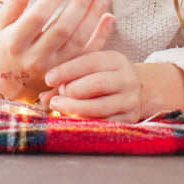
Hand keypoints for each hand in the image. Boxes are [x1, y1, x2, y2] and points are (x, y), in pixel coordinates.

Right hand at [0, 0, 113, 103]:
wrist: (11, 87)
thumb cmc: (7, 47)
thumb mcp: (3, 24)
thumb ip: (15, 0)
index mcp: (15, 43)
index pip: (37, 17)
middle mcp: (35, 59)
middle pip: (62, 29)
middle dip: (79, 5)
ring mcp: (54, 70)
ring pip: (78, 42)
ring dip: (93, 17)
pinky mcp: (69, 76)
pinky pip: (89, 55)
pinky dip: (101, 36)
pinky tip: (109, 17)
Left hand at [38, 54, 183, 122]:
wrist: (140, 90)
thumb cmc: (105, 76)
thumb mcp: (93, 68)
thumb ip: (69, 77)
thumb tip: (43, 96)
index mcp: (115, 60)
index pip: (89, 62)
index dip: (67, 70)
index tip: (48, 78)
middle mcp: (126, 78)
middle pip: (97, 84)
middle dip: (71, 91)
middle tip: (53, 97)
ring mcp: (129, 100)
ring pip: (100, 106)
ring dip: (75, 108)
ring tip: (58, 107)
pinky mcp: (128, 118)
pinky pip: (104, 123)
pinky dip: (85, 121)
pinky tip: (72, 118)